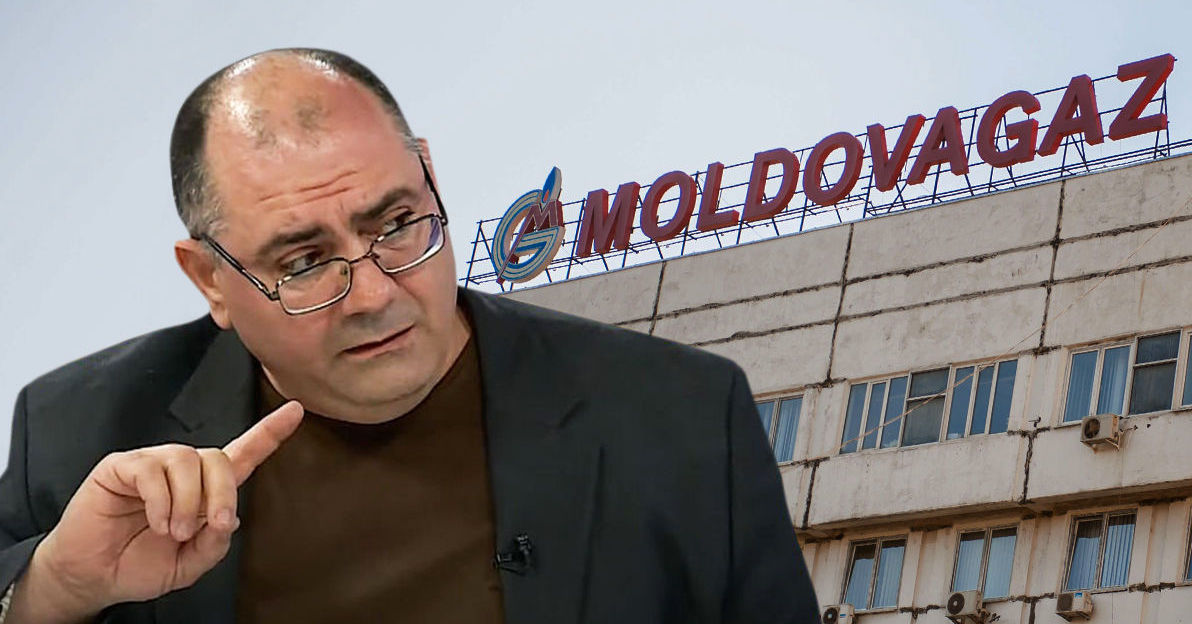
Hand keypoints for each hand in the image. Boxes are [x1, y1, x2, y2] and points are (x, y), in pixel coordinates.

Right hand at [19, 401, 303, 618]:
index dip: (271, 433)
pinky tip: (155, 521)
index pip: (243, 454)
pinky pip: (151, 469)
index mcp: (204, 488)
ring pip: (188, 459)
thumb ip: (215, 543)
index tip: (298, 409)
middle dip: (222, 494)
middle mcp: (182, 469)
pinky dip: (160, 499)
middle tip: (210, 526)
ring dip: (188, 501)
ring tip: (174, 530)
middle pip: (219, 458)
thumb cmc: (141, 564)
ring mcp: (152, 463)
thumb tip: (231, 515)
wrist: (94, 576)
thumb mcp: (190, 564)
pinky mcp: (122, 466)